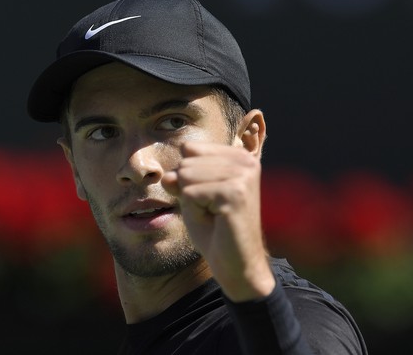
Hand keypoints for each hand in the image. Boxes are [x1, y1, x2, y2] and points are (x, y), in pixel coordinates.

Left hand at [162, 141, 274, 301]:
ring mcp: (242, 175)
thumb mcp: (190, 196)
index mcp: (238, 155)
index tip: (207, 197)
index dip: (187, 177)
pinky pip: (190, 193)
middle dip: (188, 190)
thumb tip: (168, 176)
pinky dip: (195, 211)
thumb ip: (178, 177)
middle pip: (186, 162)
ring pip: (186, 175)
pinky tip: (216, 221)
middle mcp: (244, 160)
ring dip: (192, 202)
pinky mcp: (236, 192)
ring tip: (214, 215)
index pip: (189, 148)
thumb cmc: (215, 230)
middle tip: (211, 211)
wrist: (236, 264)